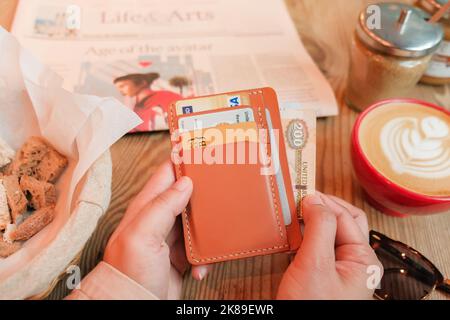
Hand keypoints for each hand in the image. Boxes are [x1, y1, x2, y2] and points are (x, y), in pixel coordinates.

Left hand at [103, 161, 210, 298]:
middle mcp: (159, 219)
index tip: (204, 148)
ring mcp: (170, 239)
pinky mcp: (180, 258)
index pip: (167, 173)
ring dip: (210, 226)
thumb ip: (161, 206)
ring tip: (220, 230)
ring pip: (197, 221)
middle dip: (205, 190)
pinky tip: (202, 267)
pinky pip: (200, 248)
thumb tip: (185, 183)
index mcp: (147, 207)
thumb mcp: (141, 235)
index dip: (184, 159)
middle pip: (187, 195)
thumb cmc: (129, 273)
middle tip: (225, 183)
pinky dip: (206, 256)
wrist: (134, 307)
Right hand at [277, 193, 382, 299]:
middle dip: (320, 209)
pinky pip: (314, 248)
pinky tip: (290, 236)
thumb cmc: (313, 309)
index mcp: (362, 259)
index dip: (323, 201)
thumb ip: (319, 228)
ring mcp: (338, 269)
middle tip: (299, 199)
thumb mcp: (316, 265)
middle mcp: (353, 263)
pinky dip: (302, 238)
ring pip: (326, 235)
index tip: (300, 191)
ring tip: (293, 214)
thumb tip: (315, 200)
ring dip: (309, 223)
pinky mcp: (321, 275)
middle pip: (340, 222)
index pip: (345, 216)